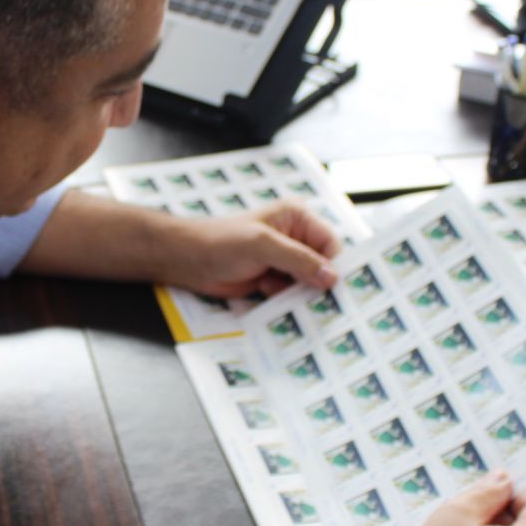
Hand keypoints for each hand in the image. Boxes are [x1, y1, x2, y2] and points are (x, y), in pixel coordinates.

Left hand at [161, 201, 340, 298]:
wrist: (188, 260)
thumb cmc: (222, 242)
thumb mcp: (262, 245)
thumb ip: (298, 260)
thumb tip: (331, 277)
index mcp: (297, 218)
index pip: (330, 244)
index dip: (334, 266)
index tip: (338, 290)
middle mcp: (295, 238)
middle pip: (322, 266)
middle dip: (321, 285)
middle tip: (327, 307)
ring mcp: (284, 261)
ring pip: (308, 284)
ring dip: (304, 297)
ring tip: (298, 307)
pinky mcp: (273, 280)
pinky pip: (292, 295)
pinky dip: (289, 303)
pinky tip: (281, 307)